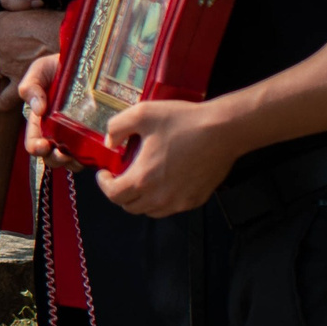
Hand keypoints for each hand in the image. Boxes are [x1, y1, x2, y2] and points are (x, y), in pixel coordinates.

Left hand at [0, 8, 63, 101]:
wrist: (77, 42)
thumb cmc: (62, 25)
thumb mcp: (39, 11)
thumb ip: (25, 12)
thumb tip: (27, 10)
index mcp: (5, 22)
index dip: (3, 28)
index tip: (12, 29)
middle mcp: (2, 43)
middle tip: (13, 49)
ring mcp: (9, 64)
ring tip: (7, 68)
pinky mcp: (21, 82)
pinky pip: (4, 97)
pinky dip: (1, 100)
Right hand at [17, 53, 85, 169]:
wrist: (85, 60)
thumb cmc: (57, 67)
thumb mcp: (39, 71)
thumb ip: (30, 87)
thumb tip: (37, 110)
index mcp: (40, 121)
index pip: (34, 142)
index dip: (36, 148)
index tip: (43, 146)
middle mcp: (57, 133)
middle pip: (52, 157)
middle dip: (55, 160)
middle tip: (62, 154)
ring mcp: (76, 136)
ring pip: (72, 160)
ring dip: (73, 163)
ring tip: (78, 157)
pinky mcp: (95, 135)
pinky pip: (93, 154)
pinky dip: (93, 157)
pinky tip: (95, 151)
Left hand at [97, 99, 242, 216]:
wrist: (222, 130)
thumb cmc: (182, 121)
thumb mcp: (142, 114)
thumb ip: (117, 127)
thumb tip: (110, 142)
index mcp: (143, 179)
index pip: (114, 195)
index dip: (104, 185)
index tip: (104, 174)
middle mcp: (160, 197)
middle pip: (130, 206)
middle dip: (120, 192)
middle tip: (121, 176)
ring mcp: (180, 202)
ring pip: (151, 211)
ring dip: (140, 199)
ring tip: (141, 180)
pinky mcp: (196, 200)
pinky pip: (172, 207)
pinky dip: (161, 199)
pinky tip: (164, 181)